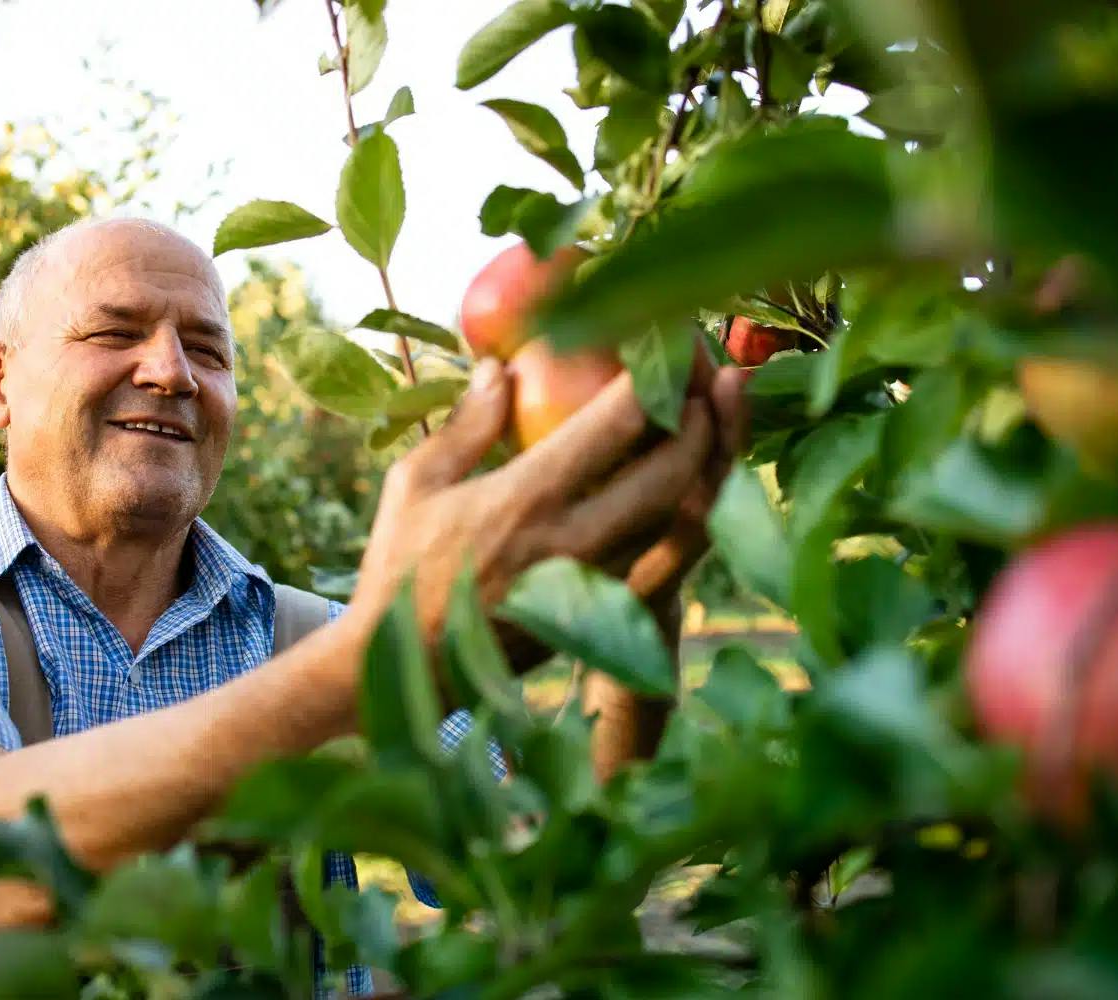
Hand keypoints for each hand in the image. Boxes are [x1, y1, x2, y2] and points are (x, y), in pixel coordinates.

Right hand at [351, 355, 715, 651]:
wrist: (406, 669)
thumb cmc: (400, 569)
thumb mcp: (415, 484)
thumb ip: (467, 424)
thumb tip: (499, 366)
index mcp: (528, 497)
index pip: (617, 422)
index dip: (653, 376)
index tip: (663, 344)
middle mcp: (577, 541)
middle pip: (673, 471)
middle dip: (702, 419)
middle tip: (706, 383)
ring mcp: (599, 587)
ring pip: (685, 523)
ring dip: (709, 468)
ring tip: (716, 425)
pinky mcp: (606, 620)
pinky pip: (671, 564)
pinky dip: (694, 521)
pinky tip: (699, 491)